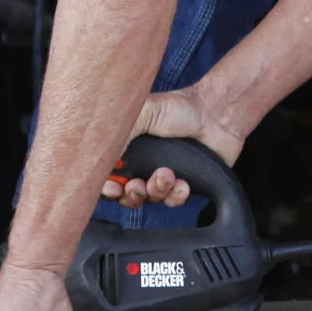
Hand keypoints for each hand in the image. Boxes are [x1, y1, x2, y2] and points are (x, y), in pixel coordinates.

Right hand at [100, 85, 243, 209]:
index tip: (112, 188)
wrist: (214, 114)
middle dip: (130, 195)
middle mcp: (141, 165)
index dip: (106, 188)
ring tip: (166, 174)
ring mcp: (162, 176)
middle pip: (125, 195)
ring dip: (155, 191)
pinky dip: (176, 195)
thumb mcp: (139, 114)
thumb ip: (116, 134)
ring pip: (149, 200)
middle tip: (137, 185)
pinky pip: (172, 201)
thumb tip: (97, 155)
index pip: (107, 177)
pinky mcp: (183, 184)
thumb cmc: (177, 108)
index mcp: (126, 149)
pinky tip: (182, 182)